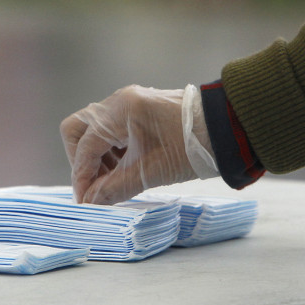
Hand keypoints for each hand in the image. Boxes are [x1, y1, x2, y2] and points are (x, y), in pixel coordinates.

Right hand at [60, 85, 217, 204]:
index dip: (81, 176)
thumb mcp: (150, 172)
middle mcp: (119, 101)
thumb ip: (114, 189)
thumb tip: (89, 202)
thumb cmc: (191, 148)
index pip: (85, 146)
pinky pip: (111, 129)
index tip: (84, 200)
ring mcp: (128, 103)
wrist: (226, 129)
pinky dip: (110, 150)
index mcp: (121, 110)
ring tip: (112, 181)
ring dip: (96, 157)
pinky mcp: (138, 110)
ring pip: (93, 129)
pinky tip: (124, 169)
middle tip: (94, 185)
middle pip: (78, 129)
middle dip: (81, 160)